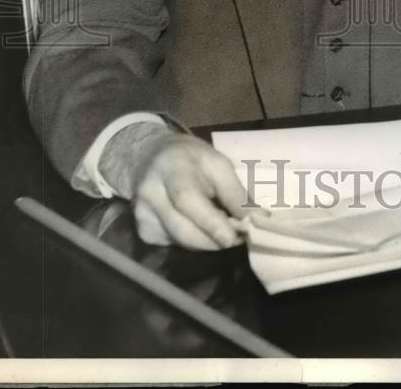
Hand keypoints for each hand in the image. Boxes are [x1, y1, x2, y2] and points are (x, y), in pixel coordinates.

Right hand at [100, 124, 255, 250]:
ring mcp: (143, 216)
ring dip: (208, 241)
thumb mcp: (217, 162)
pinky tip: (198, 225)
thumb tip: (257, 219)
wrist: (149, 156)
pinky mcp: (144, 231)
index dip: (210, 222)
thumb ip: (234, 191)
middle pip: (183, 229)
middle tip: (240, 237)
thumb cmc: (190, 158)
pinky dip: (194, 240)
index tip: (233, 238)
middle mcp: (149, 194)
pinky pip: (175, 244)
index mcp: (171, 168)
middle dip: (215, 238)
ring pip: (181, 242)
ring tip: (224, 229)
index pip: (186, 199)